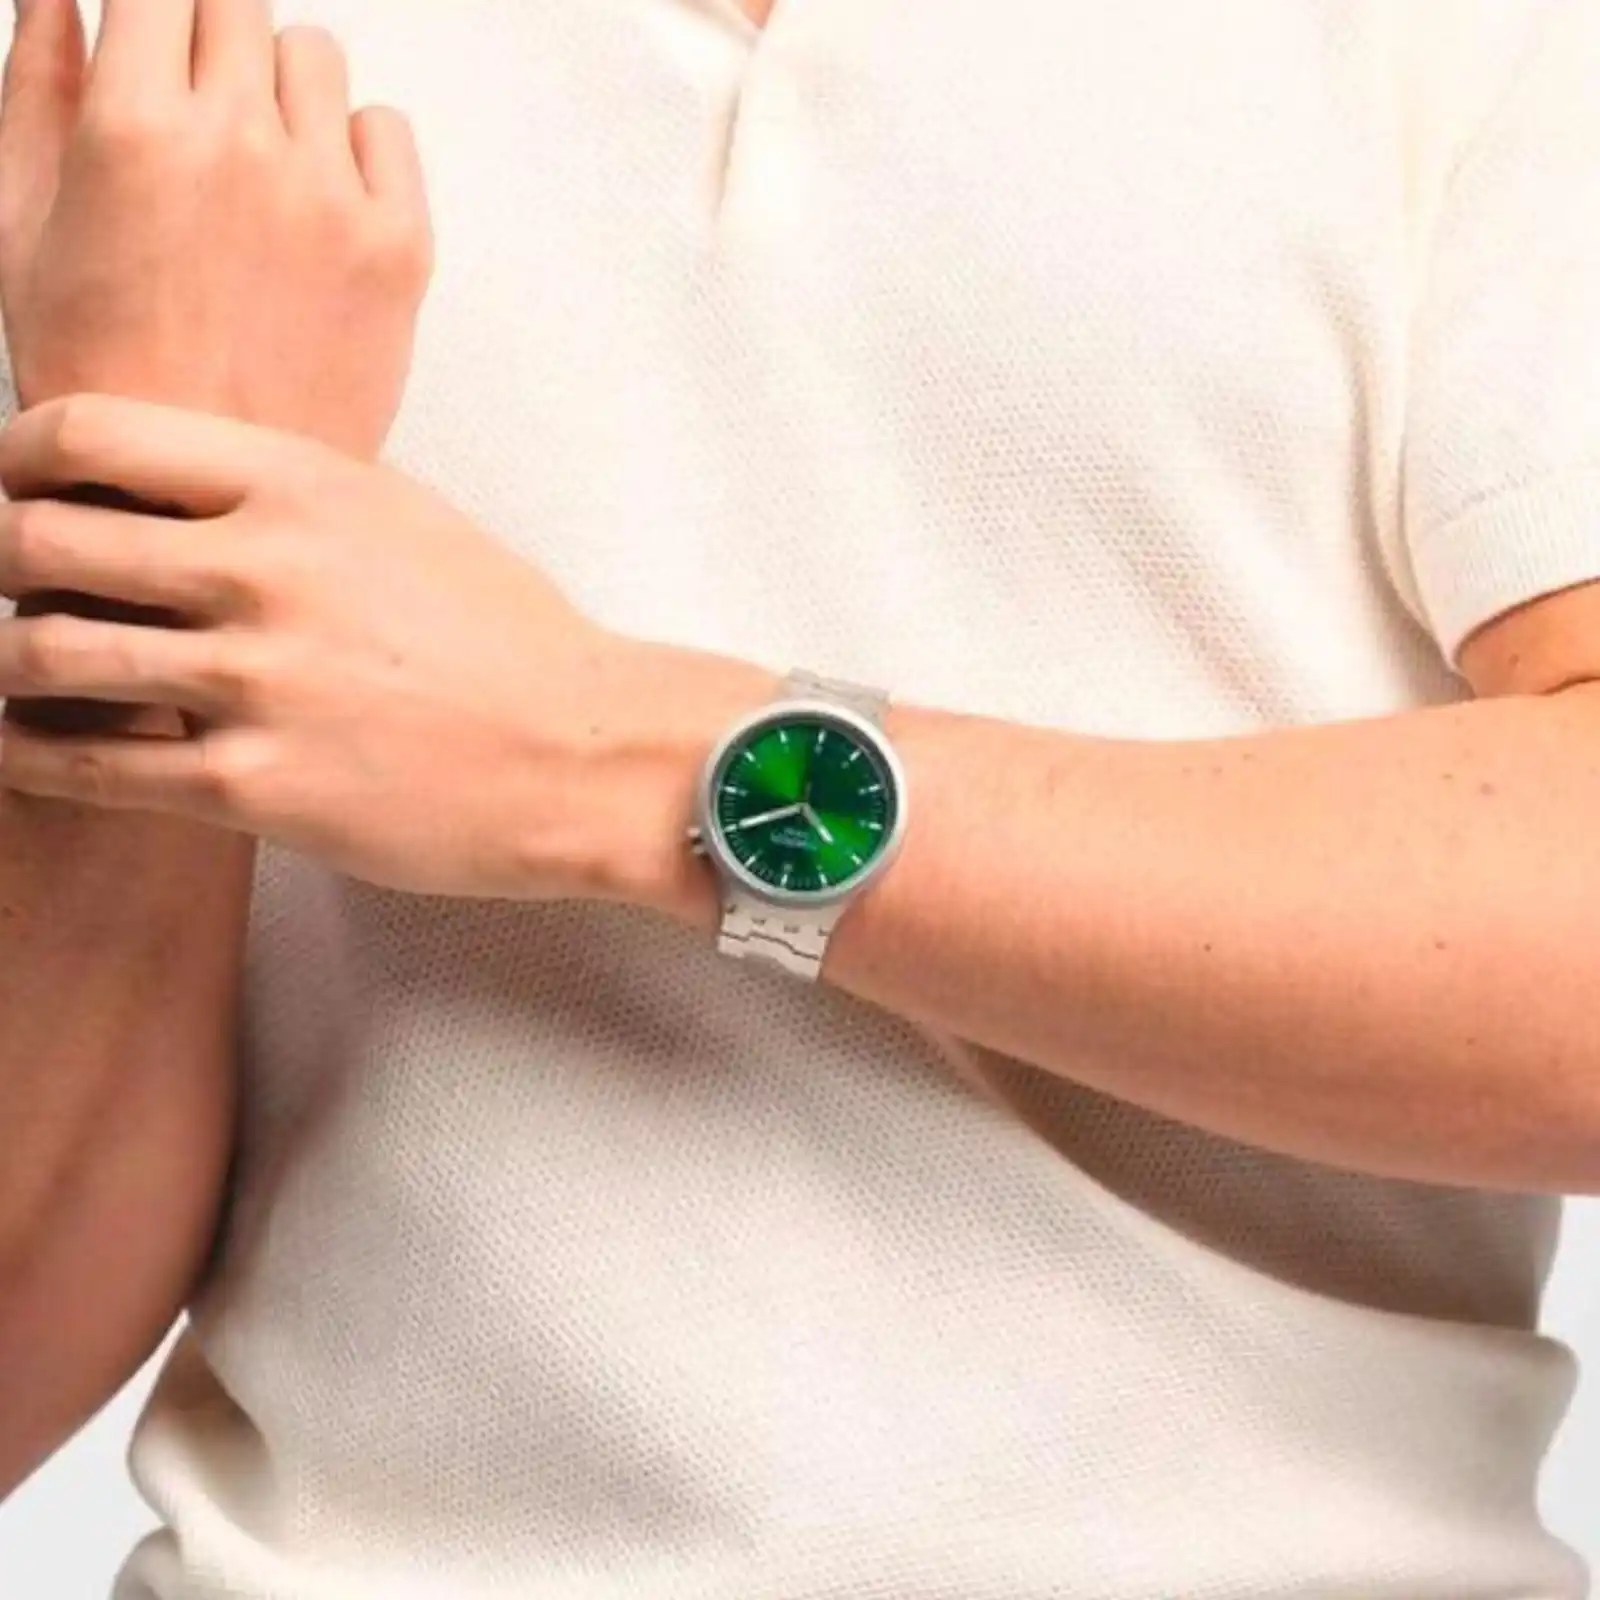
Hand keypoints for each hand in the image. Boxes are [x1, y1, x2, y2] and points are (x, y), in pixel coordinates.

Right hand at [0, 0, 430, 458]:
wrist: (199, 498)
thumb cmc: (103, 378)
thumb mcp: (19, 225)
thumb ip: (35, 84)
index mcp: (137, 129)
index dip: (151, 9)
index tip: (151, 36)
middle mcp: (244, 147)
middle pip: (237, 7)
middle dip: (205, 42)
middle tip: (193, 114)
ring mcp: (332, 198)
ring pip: (315, 60)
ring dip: (279, 88)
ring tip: (253, 169)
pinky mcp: (399, 248)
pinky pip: (386, 129)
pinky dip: (351, 146)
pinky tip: (312, 205)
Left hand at [0, 396, 774, 900]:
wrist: (581, 750)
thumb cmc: (507, 639)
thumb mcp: (399, 518)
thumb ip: (280, 497)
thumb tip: (171, 500)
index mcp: (296, 484)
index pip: (86, 436)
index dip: (14, 461)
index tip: (11, 489)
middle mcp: (260, 569)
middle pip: (36, 539)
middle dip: (0, 563)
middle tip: (13, 585)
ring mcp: (253, 680)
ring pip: (40, 652)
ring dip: (14, 662)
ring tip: (30, 672)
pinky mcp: (253, 786)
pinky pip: (85, 763)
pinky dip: (30, 751)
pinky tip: (30, 744)